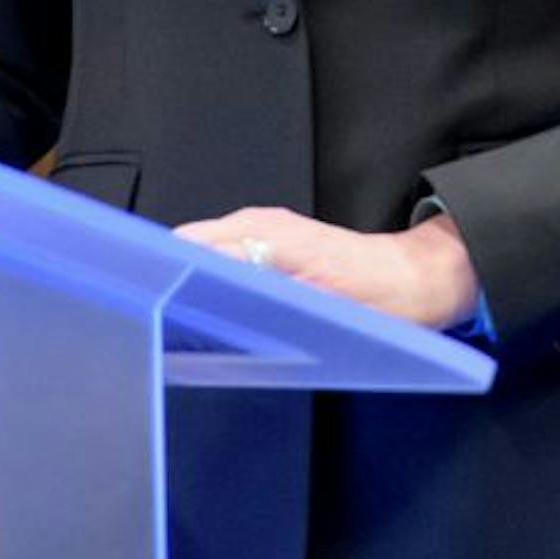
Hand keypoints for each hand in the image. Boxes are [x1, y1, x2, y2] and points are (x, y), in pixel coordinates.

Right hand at [175, 206, 479, 331]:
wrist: (417, 281)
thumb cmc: (380, 295)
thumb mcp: (319, 304)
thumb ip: (260, 293)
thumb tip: (210, 292)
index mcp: (264, 233)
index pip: (185, 245)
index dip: (159, 274)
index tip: (142, 305)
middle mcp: (258, 225)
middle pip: (186, 251)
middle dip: (166, 285)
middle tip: (157, 332)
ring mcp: (264, 235)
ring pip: (201, 258)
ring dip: (187, 288)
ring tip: (177, 331)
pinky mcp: (271, 249)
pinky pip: (223, 262)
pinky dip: (209, 287)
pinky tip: (210, 320)